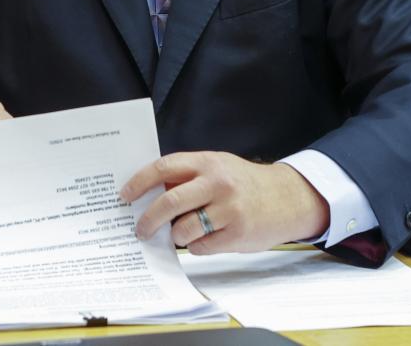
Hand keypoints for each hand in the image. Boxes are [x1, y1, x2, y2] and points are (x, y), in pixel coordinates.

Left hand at [120, 151, 328, 253]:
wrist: (286, 198)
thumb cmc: (244, 184)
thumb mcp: (217, 168)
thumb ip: (187, 176)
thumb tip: (148, 193)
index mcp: (207, 162)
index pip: (164, 168)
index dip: (140, 182)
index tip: (125, 195)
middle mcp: (217, 182)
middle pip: (169, 202)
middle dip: (148, 219)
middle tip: (140, 229)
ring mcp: (228, 209)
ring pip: (183, 229)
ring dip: (175, 236)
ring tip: (180, 234)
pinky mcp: (236, 233)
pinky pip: (200, 247)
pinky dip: (195, 246)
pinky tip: (204, 238)